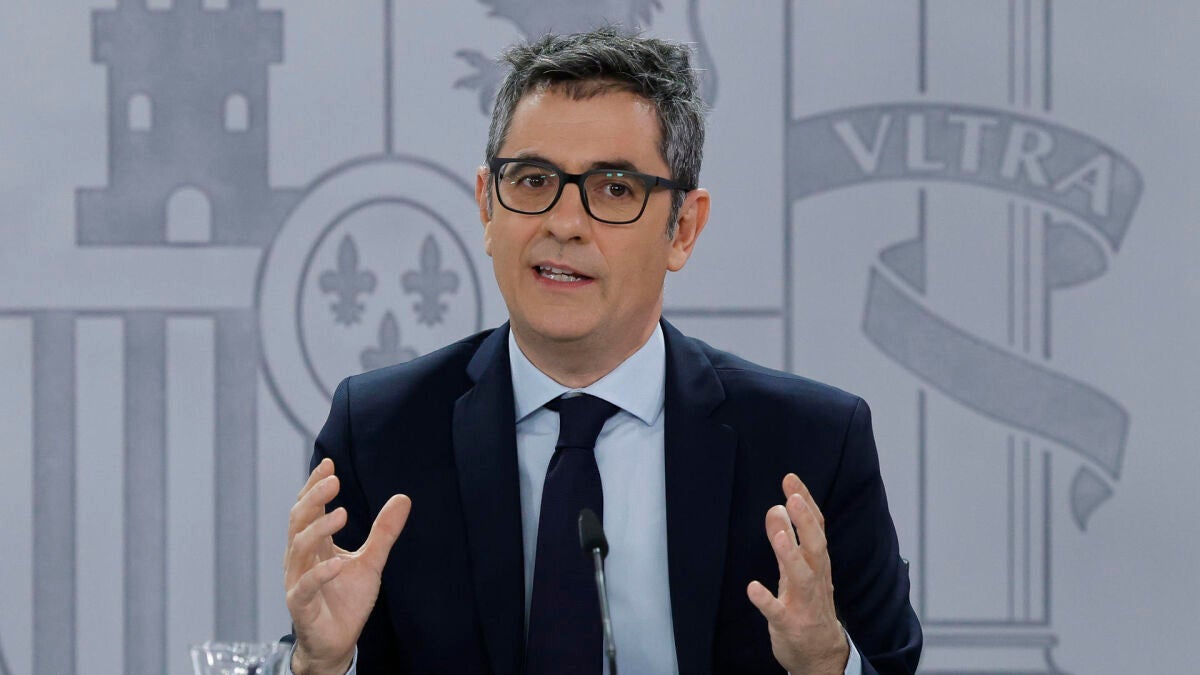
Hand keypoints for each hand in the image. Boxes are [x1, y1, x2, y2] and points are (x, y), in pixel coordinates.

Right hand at [284, 458, 410, 674]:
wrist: (337, 642)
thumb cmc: (347, 600)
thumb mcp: (371, 561)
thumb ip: (384, 532)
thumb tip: (404, 498)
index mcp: (314, 545)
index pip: (308, 509)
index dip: (314, 486)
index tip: (329, 465)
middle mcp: (301, 559)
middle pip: (298, 521)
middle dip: (313, 499)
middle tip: (333, 481)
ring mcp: (297, 581)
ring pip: (299, 548)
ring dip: (319, 529)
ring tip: (341, 514)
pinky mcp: (300, 605)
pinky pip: (305, 586)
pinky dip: (320, 574)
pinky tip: (338, 564)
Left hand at [747, 473, 848, 674]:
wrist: (821, 655)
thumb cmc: (809, 606)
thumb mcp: (796, 570)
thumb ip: (786, 539)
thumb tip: (776, 507)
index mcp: (817, 564)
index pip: (816, 528)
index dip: (806, 503)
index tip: (791, 479)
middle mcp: (815, 580)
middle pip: (816, 547)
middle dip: (806, 522)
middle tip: (793, 498)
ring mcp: (804, 603)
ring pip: (802, 577)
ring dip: (791, 555)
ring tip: (779, 534)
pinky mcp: (790, 625)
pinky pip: (778, 612)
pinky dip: (766, 600)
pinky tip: (752, 588)